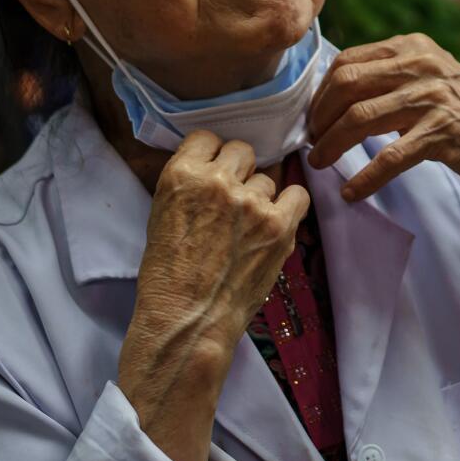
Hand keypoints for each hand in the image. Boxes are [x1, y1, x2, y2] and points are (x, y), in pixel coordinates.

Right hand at [121, 130, 310, 460]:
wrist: (188, 321)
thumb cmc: (167, 277)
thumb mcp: (162, 215)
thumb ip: (191, 185)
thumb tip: (218, 168)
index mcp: (182, 175)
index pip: (208, 138)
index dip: (212, 156)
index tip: (214, 172)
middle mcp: (219, 182)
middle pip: (242, 151)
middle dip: (238, 171)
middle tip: (232, 200)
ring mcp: (252, 203)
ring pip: (268, 177)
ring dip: (260, 196)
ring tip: (247, 227)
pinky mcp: (279, 226)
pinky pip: (297, 194)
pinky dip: (289, 205)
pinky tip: (276, 222)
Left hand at [306, 34, 459, 199]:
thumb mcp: (428, 74)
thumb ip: (389, 75)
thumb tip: (332, 93)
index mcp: (411, 47)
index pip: (347, 61)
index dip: (321, 92)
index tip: (314, 117)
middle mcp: (420, 65)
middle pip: (347, 85)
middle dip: (320, 117)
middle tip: (312, 142)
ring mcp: (432, 99)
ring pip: (361, 119)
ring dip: (332, 145)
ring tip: (319, 163)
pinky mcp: (443, 134)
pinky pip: (390, 158)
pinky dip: (365, 178)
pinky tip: (351, 193)